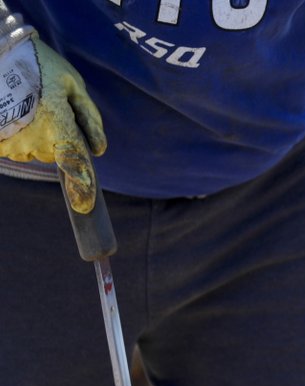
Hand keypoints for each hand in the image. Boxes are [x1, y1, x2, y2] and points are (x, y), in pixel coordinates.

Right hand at [0, 34, 105, 212]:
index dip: (81, 187)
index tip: (85, 208)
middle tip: (44, 106)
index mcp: (57, 123)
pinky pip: (13, 146)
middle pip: (53, 153)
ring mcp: (10, 142)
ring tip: (26, 104)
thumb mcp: (72, 84)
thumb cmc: (38, 64)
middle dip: (55, 136)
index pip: (73, 162)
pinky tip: (13, 109)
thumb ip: (89, 117)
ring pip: (33, 151)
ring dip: (33, 134)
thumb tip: (100, 150)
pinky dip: (16, 133)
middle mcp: (33, 138)